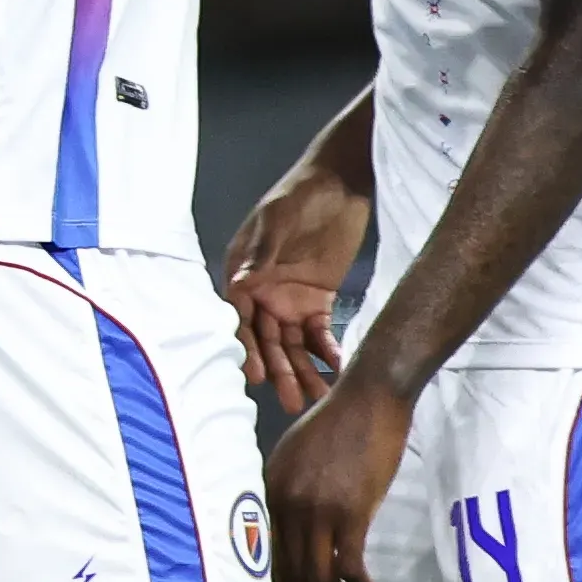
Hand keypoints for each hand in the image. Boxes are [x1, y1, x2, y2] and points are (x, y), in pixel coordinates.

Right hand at [222, 156, 369, 412]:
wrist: (342, 181)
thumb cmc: (302, 193)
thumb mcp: (280, 217)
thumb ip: (262, 251)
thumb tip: (239, 283)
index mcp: (244, 273)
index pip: (241, 318)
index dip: (248, 348)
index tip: (257, 376)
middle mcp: (262, 293)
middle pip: (268, 340)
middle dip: (279, 371)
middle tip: (294, 401)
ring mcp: (290, 299)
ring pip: (294, 345)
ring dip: (304, 372)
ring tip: (318, 398)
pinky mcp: (318, 301)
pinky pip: (320, 335)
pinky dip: (328, 353)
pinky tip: (338, 371)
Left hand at [266, 374, 412, 581]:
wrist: (370, 396)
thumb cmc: (338, 422)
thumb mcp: (297, 454)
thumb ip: (288, 490)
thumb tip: (294, 530)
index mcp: (269, 490)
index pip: (266, 555)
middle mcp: (287, 504)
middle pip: (292, 572)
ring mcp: (318, 509)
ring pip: (318, 575)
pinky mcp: (351, 511)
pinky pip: (349, 565)